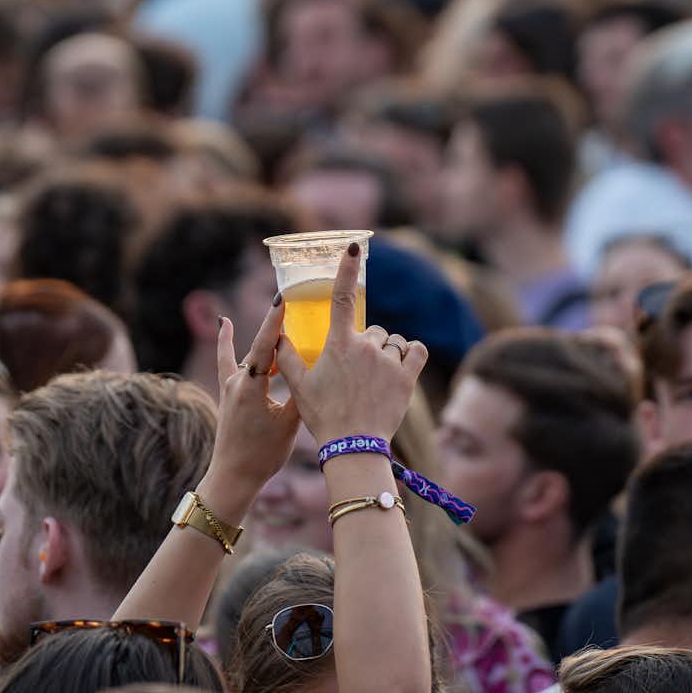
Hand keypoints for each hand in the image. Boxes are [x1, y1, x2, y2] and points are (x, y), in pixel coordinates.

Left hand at [207, 295, 300, 486]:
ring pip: (251, 356)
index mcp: (250, 387)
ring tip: (285, 320)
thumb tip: (316, 369)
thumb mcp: (289, 423)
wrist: (234, 476)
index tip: (281, 297)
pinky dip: (226, 342)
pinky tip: (224, 322)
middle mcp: (235, 381)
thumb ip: (300, 393)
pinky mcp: (228, 392)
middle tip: (295, 305)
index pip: (265, 346)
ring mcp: (229, 386)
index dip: (274, 321)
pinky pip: (227, 360)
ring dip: (269, 344)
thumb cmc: (263, 454)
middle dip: (278, 330)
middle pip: (260, 349)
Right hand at [277, 243, 427, 446]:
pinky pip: (415, 350)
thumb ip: (287, 357)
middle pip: (370, 330)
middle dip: (365, 344)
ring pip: (392, 342)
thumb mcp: (300, 386)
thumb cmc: (324, 416)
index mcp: (338, 344)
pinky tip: (400, 366)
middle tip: (354, 373)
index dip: (346, 268)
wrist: (353, 446)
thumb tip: (276, 335)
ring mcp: (388, 361)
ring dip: (386, 353)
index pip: (341, 297)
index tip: (354, 246)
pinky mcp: (407, 376)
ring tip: (374, 379)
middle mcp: (365, 346)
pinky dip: (409, 354)